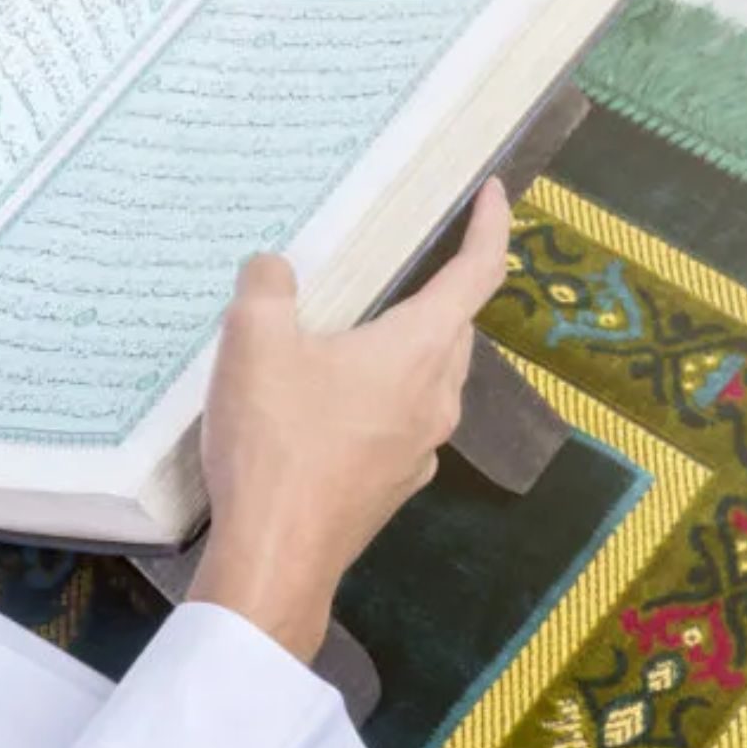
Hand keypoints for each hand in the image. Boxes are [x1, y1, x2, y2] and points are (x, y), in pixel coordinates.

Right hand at [189, 179, 513, 661]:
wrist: (276, 555)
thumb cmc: (276, 440)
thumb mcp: (254, 342)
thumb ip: (267, 288)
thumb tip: (274, 270)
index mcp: (420, 348)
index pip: (478, 272)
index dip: (491, 226)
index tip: (493, 192)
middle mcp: (437, 397)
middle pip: (454, 328)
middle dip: (436, 292)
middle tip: (394, 268)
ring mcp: (421, 448)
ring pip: (428, 379)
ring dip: (403, 350)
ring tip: (352, 337)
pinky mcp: (394, 487)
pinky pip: (400, 424)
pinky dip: (379, 400)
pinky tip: (330, 408)